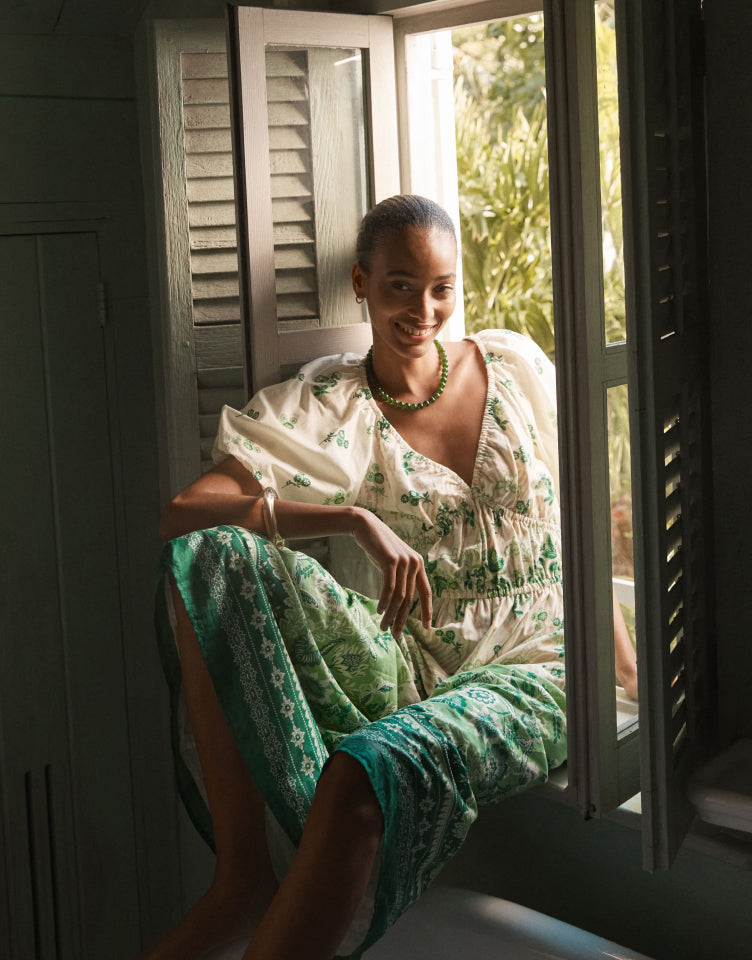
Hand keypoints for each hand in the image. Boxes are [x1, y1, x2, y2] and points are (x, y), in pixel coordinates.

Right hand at [351, 508, 431, 638]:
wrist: (366, 526)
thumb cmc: (378, 546)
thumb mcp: (394, 561)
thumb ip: (401, 576)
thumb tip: (401, 600)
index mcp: (419, 564)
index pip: (426, 592)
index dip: (427, 611)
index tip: (427, 627)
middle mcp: (415, 563)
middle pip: (410, 599)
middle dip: (403, 620)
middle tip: (397, 636)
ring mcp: (404, 561)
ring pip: (400, 596)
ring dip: (391, 614)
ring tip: (384, 627)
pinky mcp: (391, 560)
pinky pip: (389, 587)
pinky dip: (385, 602)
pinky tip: (380, 611)